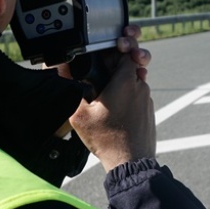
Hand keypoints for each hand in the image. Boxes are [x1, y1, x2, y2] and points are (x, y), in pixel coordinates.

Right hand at [65, 25, 155, 171]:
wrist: (131, 163)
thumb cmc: (108, 139)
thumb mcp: (80, 113)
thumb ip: (71, 86)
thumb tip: (61, 67)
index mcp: (125, 81)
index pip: (126, 50)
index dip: (116, 46)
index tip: (108, 48)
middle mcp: (140, 86)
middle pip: (131, 62)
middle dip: (118, 61)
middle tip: (105, 67)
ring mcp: (147, 99)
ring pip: (135, 79)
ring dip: (122, 79)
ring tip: (107, 89)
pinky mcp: (148, 110)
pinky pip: (138, 94)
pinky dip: (128, 94)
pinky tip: (115, 105)